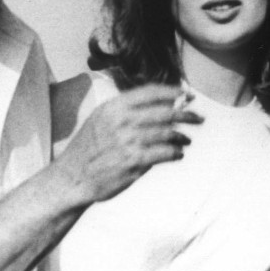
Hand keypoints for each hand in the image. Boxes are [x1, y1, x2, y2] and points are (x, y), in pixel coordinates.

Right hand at [51, 85, 201, 203]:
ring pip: (167, 133)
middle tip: (198, 119)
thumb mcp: (100, 119)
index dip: (173, 92)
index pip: (150, 92)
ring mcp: (127, 142)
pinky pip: (164, 153)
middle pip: (165, 112)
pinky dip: (175, 153)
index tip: (188, 95)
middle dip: (186, 115)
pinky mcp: (133, 162)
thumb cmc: (89, 148)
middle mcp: (121, 122)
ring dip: (181, 137)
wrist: (71, 178)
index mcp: (113, 107)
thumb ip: (127, 110)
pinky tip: (177, 154)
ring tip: (185, 140)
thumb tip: (163, 103)